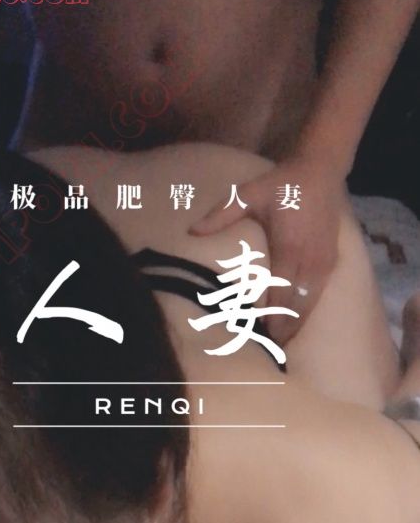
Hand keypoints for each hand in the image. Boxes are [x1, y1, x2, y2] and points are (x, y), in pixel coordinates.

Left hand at [190, 155, 345, 344]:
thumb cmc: (284, 184)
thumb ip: (222, 214)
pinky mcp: (330, 263)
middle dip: (283, 329)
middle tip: (268, 351)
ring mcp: (323, 264)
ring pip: (309, 305)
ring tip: (280, 344)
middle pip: (297, 306)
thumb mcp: (249, 193)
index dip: (272, 316)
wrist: (322, 171)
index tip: (259, 335)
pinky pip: (318, 295)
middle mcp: (309, 261)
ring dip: (295, 325)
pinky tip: (294, 325)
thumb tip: (192, 231)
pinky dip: (305, 312)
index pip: (280, 292)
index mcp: (289, 248)